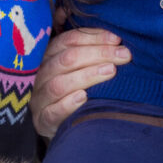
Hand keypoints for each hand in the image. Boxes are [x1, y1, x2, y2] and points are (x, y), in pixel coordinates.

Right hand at [30, 21, 131, 136]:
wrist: (59, 125)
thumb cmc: (74, 90)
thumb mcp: (80, 68)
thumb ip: (93, 53)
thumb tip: (119, 42)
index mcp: (50, 55)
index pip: (69, 40)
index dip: (94, 37)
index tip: (117, 40)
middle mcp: (42, 74)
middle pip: (67, 59)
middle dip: (98, 54)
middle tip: (123, 55)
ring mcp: (40, 98)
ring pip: (59, 84)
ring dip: (87, 76)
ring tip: (110, 71)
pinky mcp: (41, 120)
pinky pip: (52, 112)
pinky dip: (68, 104)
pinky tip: (84, 97)